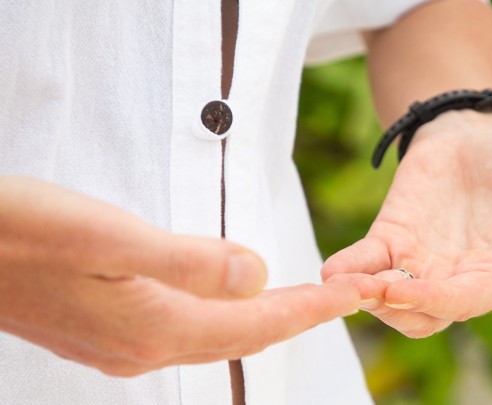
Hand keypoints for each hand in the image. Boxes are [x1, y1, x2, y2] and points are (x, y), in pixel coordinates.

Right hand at [0, 176, 358, 375]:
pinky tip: (229, 297)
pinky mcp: (106, 331)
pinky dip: (223, 313)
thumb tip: (254, 277)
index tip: (352, 297)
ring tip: (301, 297)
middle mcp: (144, 348)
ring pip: (215, 334)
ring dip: (262, 315)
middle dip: (296, 316)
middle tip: (340, 297)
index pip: (256, 323)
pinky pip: (185, 327)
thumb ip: (188, 261)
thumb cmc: (24, 233)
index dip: (308, 310)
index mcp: (155, 326)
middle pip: (243, 336)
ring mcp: (122, 346)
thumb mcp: (110, 237)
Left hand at [322, 111, 491, 337]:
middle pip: (419, 315)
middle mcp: (454, 282)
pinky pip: (366, 264)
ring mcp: (419, 266)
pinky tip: (330, 269)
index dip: (430, 300)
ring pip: (387, 300)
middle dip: (391, 308)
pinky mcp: (391, 243)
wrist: (477, 138)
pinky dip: (349, 270)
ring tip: (341, 281)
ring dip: (363, 295)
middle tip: (367, 291)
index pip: (462, 303)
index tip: (399, 291)